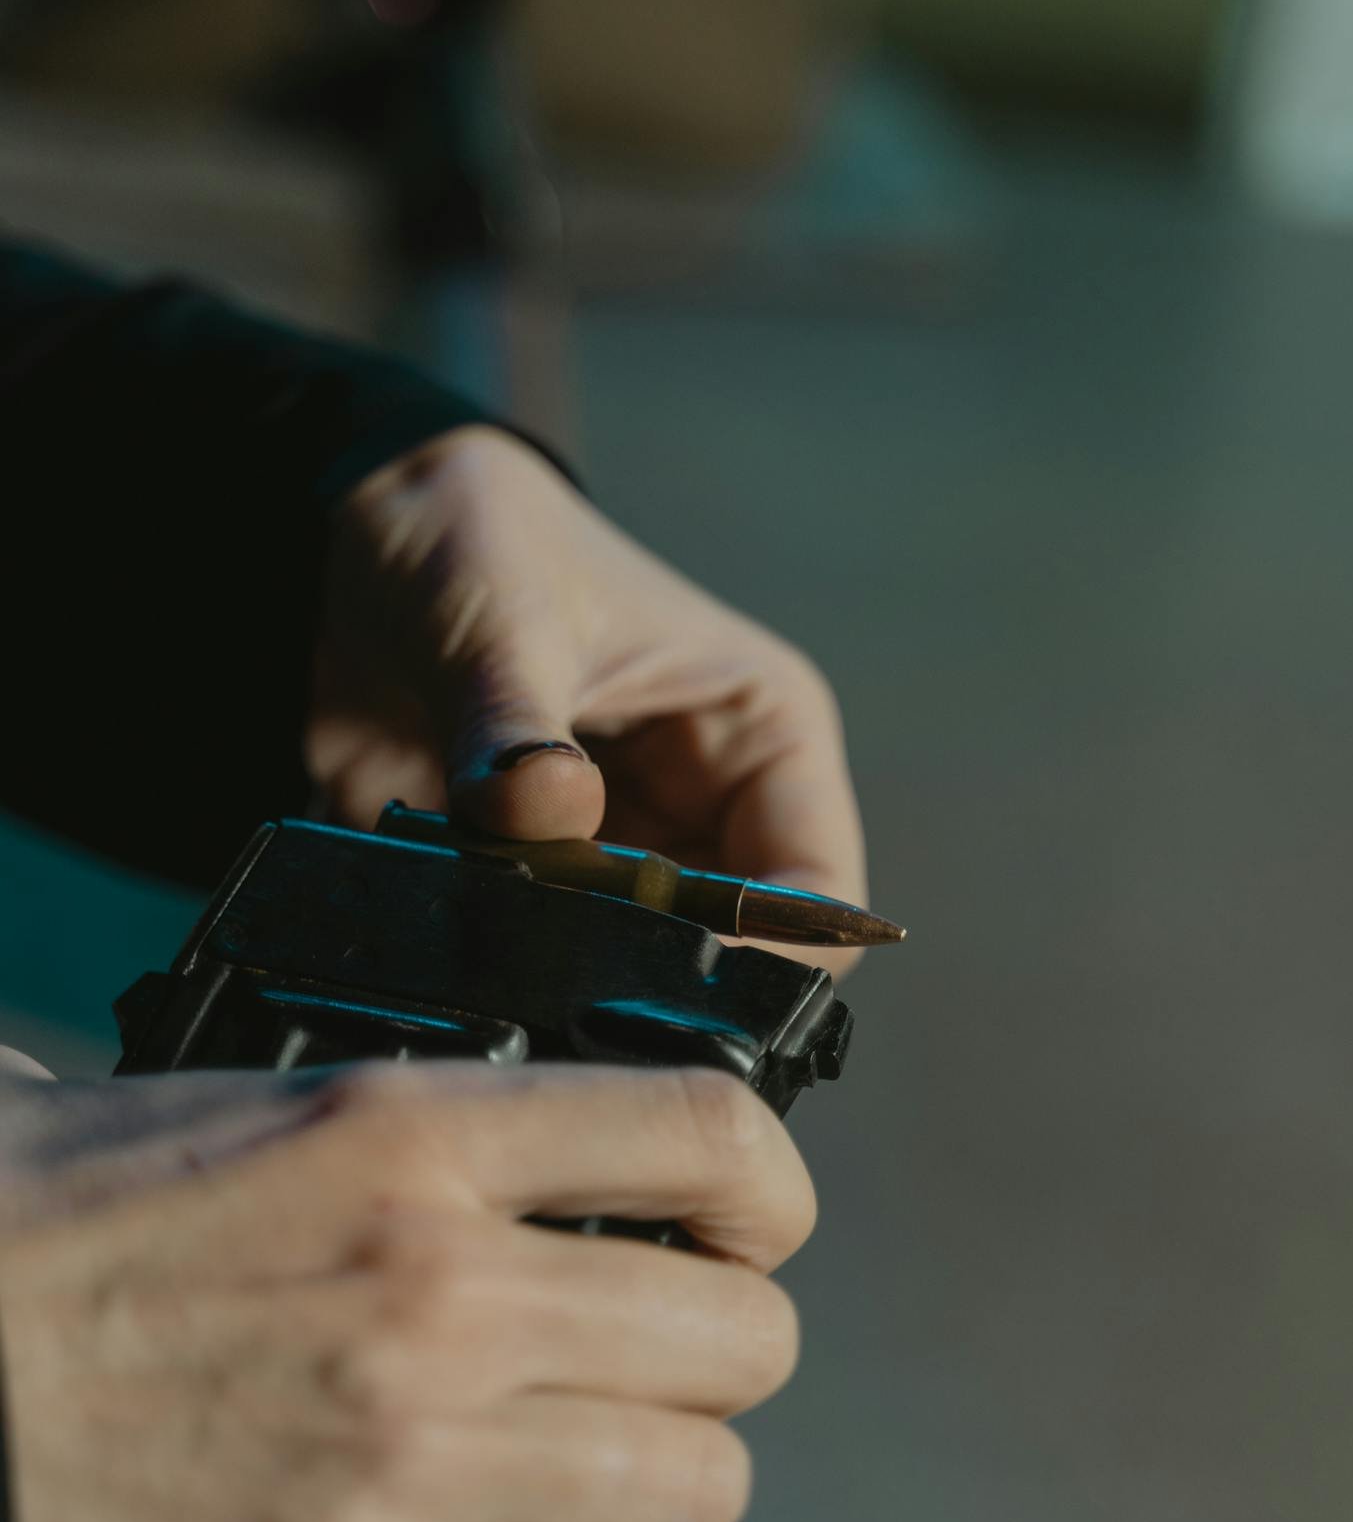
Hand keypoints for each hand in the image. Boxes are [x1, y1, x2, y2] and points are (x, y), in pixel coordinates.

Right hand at [0, 1060, 809, 1521]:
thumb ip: (435, 1129)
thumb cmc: (53, 1224)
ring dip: (647, 1491)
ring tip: (557, 1475)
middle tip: (631, 1364)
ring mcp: (407, 1458)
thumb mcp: (263, 1105)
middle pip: (745, 1342)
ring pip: (696, 1494)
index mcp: (420, 1134)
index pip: (716, 1135)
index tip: (742, 1230)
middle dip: (711, 1357)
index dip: (767, 1194)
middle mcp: (442, 1286)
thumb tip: (576, 1164)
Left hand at [308, 427, 866, 972]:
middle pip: (726, 953)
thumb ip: (518, 726)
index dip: (768, 953)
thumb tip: (547, 810)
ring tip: (490, 932)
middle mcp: (708, 810)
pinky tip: (445, 934)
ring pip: (626, 970)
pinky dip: (493, 962)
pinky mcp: (536, 885)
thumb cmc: (479, 543)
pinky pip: (533, 959)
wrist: (367, 547)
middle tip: (560, 966)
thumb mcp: (499, 617)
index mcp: (760, 734)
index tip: (674, 977)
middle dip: (646, 974)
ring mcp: (621, 857)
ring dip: (559, 968)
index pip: (817, 887)